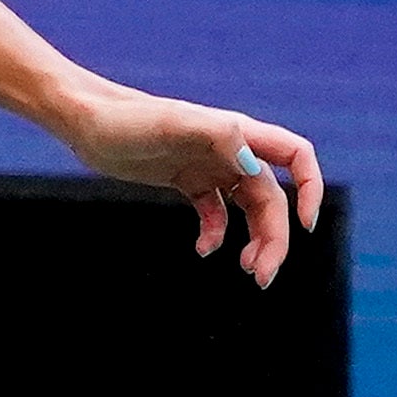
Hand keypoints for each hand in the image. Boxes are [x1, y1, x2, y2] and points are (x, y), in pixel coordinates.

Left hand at [56, 82, 325, 285]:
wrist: (86, 122)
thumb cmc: (129, 119)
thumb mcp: (173, 124)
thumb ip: (218, 135)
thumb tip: (256, 167)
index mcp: (237, 133)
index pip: (296, 155)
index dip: (310, 188)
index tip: (305, 225)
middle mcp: (230, 151)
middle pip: (271, 199)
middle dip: (275, 237)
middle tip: (261, 276)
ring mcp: (209, 167)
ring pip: (248, 210)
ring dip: (255, 241)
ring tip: (249, 271)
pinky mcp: (187, 183)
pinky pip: (215, 215)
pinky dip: (215, 235)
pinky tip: (203, 250)